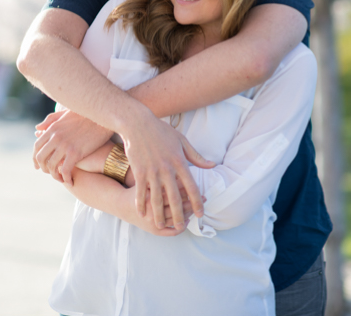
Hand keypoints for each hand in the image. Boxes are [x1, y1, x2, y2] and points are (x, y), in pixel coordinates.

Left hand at [33, 109, 112, 182]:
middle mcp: (55, 137)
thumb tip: (37, 128)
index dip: (35, 158)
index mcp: (52, 128)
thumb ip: (50, 120)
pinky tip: (71, 182)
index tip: (38, 165)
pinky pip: (65, 171)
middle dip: (43, 168)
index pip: (37, 146)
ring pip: (52, 166)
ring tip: (61, 178)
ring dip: (54, 175)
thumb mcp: (66, 114)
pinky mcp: (76, 153)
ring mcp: (65, 145)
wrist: (104, 118)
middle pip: (41, 158)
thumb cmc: (87, 115)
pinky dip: (66, 179)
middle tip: (49, 173)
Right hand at [121, 114, 214, 231]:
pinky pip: (141, 192)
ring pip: (157, 198)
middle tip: (181, 227)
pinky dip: (141, 204)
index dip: (197, 202)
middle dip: (179, 214)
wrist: (138, 124)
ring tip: (160, 225)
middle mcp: (167, 169)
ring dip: (159, 214)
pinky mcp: (139, 171)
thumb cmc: (161, 131)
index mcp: (180, 162)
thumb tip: (212, 166)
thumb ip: (196, 156)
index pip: (192, 187)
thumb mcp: (182, 141)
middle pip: (175, 197)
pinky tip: (142, 213)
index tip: (200, 213)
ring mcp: (152, 171)